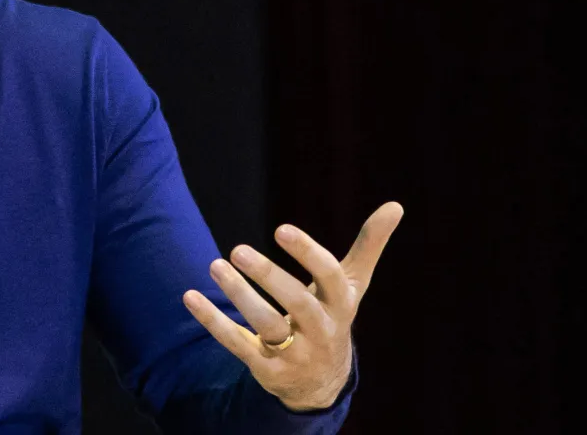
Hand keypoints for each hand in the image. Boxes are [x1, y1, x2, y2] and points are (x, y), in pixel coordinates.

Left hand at [182, 201, 403, 410]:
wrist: (323, 381)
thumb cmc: (333, 315)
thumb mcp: (353, 284)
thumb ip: (368, 245)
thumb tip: (395, 205)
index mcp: (342, 305)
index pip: (330, 278)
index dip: (307, 253)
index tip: (281, 228)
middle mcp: (322, 331)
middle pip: (298, 304)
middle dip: (269, 276)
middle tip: (238, 249)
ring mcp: (295, 354)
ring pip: (267, 326)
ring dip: (239, 296)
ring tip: (214, 265)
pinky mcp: (268, 370)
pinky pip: (237, 345)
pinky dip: (213, 321)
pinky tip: (190, 296)